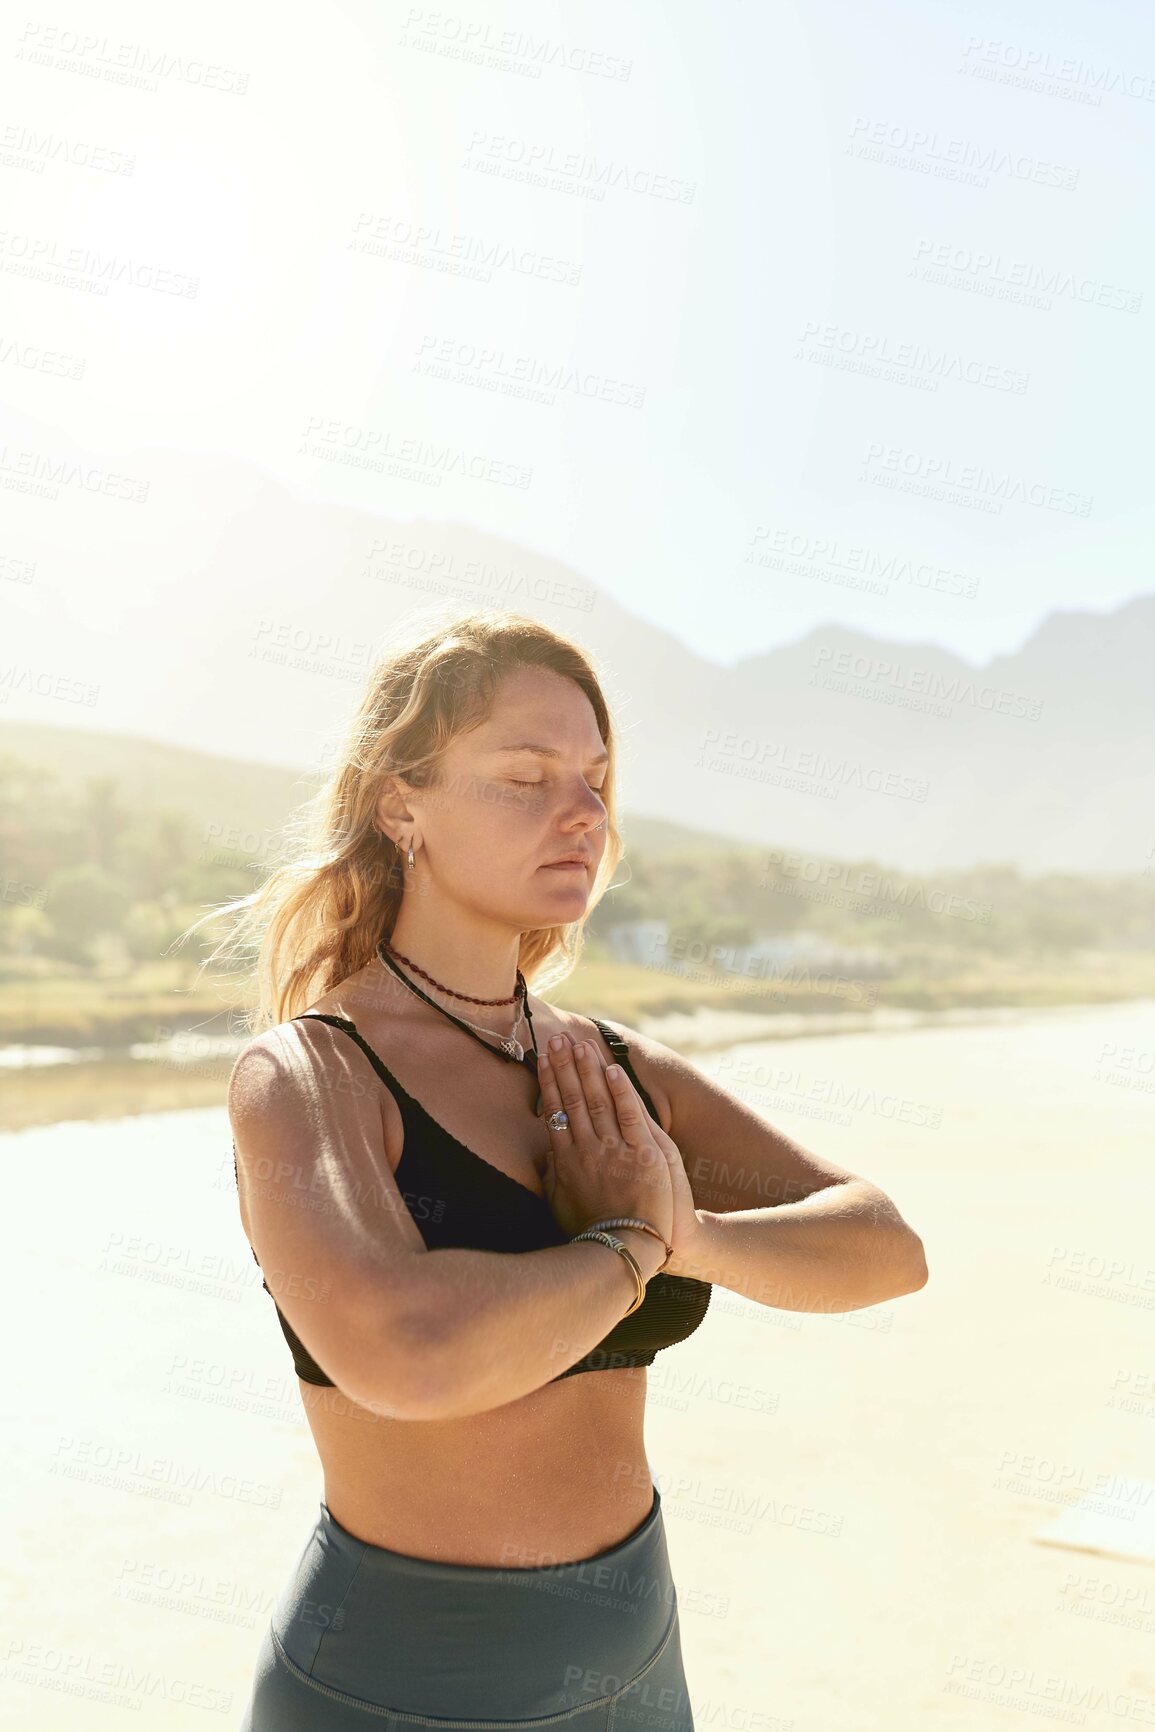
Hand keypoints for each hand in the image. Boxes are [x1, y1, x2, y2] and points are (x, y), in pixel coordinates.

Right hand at [563, 1033, 704, 1271]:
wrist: (627, 1252)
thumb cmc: (593, 1234)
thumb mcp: (560, 1206)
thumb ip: (552, 1177)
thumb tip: (544, 1154)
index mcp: (567, 1160)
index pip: (555, 1110)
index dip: (549, 1081)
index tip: (543, 1057)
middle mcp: (586, 1150)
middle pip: (573, 1099)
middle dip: (564, 1066)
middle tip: (557, 1037)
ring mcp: (615, 1151)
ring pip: (598, 1101)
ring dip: (588, 1071)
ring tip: (580, 1045)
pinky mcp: (644, 1154)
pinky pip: (630, 1115)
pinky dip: (621, 1091)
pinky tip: (612, 1070)